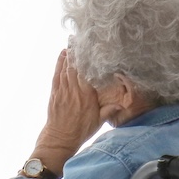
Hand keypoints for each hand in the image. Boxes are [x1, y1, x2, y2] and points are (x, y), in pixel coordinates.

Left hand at [31, 49, 117, 173]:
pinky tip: (62, 55)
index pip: (86, 73)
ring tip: (71, 42)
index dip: (87, 59)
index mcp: (86, 96)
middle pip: (75, 67)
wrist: (60, 139)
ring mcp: (63, 91)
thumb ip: (110, 109)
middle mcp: (74, 91)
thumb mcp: (99, 121)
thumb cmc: (81, 131)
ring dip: (68, 55)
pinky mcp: (55, 94)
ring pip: (65, 69)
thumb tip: (123, 103)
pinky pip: (57, 75)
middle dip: (76, 52)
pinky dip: (59, 64)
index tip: (90, 47)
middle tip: (79, 38)